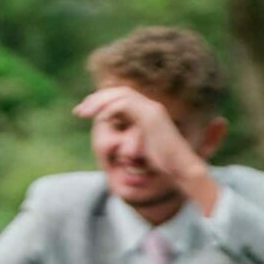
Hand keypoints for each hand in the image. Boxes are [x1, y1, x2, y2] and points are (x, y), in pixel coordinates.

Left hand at [73, 86, 205, 186]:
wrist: (184, 172)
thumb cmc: (166, 168)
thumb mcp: (144, 152)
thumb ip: (131, 143)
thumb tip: (120, 148)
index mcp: (148, 113)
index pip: (121, 98)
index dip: (102, 102)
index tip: (85, 112)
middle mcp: (151, 107)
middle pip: (118, 91)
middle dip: (96, 99)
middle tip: (79, 111)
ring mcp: (152, 110)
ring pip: (120, 94)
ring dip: (99, 102)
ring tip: (84, 113)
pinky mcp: (151, 116)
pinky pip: (126, 104)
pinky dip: (111, 109)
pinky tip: (100, 119)